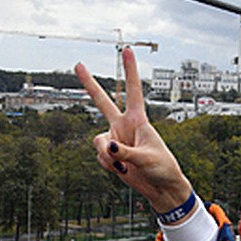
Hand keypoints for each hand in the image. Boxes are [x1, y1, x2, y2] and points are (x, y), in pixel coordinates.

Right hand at [75, 48, 193, 214]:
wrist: (161, 189)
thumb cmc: (162, 169)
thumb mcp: (146, 159)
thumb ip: (125, 153)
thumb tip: (109, 147)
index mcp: (139, 120)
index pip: (133, 91)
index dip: (130, 71)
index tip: (127, 50)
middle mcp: (124, 126)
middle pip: (103, 102)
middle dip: (90, 84)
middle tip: (78, 64)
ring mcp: (116, 140)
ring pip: (98, 142)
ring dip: (107, 156)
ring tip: (124, 167)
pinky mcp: (111, 155)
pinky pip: (101, 158)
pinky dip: (109, 167)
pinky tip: (122, 172)